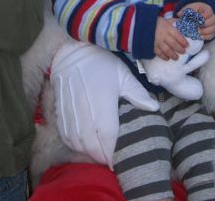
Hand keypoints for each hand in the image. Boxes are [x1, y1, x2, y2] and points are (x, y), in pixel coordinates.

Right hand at [51, 40, 158, 167]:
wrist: (72, 53)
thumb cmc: (102, 64)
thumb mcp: (123, 75)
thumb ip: (137, 93)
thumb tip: (154, 107)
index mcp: (103, 102)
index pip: (107, 136)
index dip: (112, 152)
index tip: (118, 161)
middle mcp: (85, 110)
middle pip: (91, 144)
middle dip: (101, 156)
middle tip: (110, 160)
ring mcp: (70, 112)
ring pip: (77, 143)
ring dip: (88, 152)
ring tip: (98, 155)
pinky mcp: (60, 112)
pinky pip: (65, 135)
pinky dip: (74, 145)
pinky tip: (82, 146)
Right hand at [154, 16, 187, 59]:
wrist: (144, 25)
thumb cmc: (158, 23)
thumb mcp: (167, 20)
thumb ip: (175, 22)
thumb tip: (185, 23)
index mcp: (168, 28)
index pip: (177, 35)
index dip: (183, 41)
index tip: (187, 45)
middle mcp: (163, 35)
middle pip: (173, 43)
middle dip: (179, 49)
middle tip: (183, 52)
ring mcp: (157, 41)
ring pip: (166, 49)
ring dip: (172, 54)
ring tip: (176, 58)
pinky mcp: (152, 46)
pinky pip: (158, 53)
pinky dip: (163, 56)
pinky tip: (167, 58)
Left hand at [181, 3, 214, 39]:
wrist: (195, 16)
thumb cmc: (192, 12)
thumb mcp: (188, 9)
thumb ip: (184, 11)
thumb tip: (179, 14)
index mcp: (207, 9)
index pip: (209, 12)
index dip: (203, 16)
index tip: (196, 19)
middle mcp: (212, 16)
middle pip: (213, 20)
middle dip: (205, 24)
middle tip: (197, 27)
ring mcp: (213, 24)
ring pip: (214, 28)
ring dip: (206, 31)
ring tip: (198, 32)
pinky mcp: (212, 31)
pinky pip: (212, 35)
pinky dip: (207, 36)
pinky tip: (200, 37)